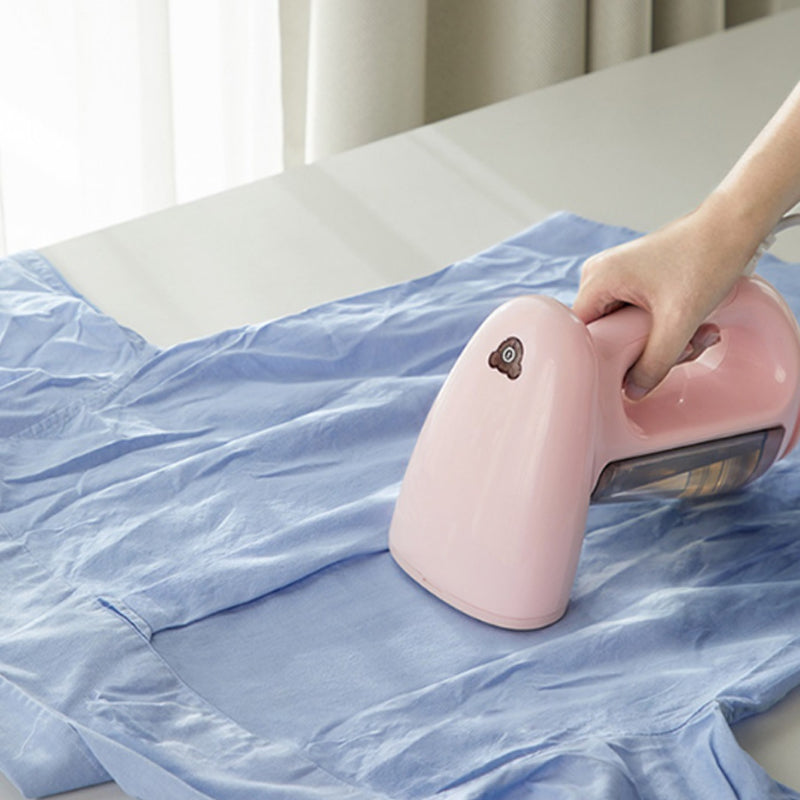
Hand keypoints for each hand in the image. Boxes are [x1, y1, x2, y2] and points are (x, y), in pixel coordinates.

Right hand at [572, 204, 758, 398]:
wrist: (733, 227)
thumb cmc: (706, 258)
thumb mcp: (679, 321)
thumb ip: (653, 363)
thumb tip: (633, 391)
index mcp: (597, 279)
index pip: (583, 335)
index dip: (605, 358)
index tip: (633, 367)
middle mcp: (599, 276)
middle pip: (605, 334)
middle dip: (642, 351)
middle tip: (680, 350)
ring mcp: (616, 276)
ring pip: (624, 328)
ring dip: (658, 341)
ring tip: (695, 336)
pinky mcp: (634, 279)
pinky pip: (635, 316)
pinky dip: (662, 328)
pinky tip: (690, 326)